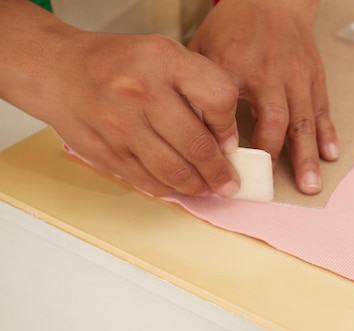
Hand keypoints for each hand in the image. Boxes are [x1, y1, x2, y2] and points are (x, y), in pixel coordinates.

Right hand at [41, 31, 240, 197]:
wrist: (59, 71)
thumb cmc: (119, 64)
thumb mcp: (164, 54)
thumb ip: (198, 86)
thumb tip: (225, 137)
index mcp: (163, 61)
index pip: (218, 99)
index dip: (229, 127)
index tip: (230, 142)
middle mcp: (141, 92)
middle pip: (197, 145)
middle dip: (219, 172)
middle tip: (228, 182)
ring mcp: (121, 125)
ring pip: (174, 171)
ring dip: (197, 186)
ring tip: (207, 187)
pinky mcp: (106, 153)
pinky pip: (148, 181)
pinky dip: (169, 189)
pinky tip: (178, 185)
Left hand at [188, 0, 338, 194]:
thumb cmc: (235, 26)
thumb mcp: (203, 49)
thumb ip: (196, 88)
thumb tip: (190, 132)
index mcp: (236, 67)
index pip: (232, 114)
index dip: (231, 145)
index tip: (228, 170)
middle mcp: (270, 73)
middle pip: (276, 121)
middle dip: (274, 157)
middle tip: (271, 186)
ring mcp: (296, 76)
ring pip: (304, 121)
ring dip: (307, 156)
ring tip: (309, 185)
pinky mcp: (314, 78)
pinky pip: (322, 110)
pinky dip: (326, 134)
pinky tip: (329, 155)